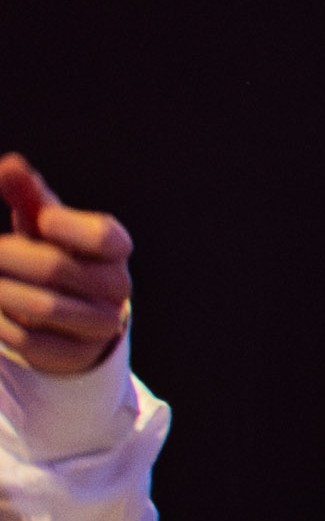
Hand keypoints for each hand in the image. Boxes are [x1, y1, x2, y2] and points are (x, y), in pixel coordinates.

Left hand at [0, 156, 133, 379]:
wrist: (72, 316)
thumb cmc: (54, 255)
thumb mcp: (43, 225)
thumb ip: (28, 195)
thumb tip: (10, 164)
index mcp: (115, 251)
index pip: (105, 237)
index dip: (68, 226)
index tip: (40, 221)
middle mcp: (116, 288)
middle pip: (56, 269)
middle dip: (7, 258)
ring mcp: (99, 325)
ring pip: (41, 308)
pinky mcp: (75, 355)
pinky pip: (29, 341)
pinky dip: (0, 324)